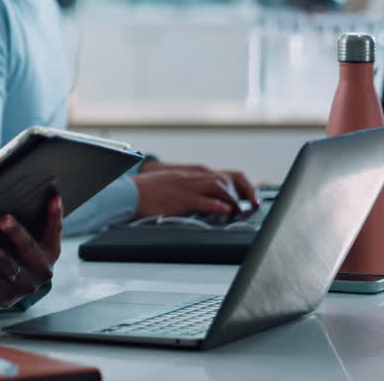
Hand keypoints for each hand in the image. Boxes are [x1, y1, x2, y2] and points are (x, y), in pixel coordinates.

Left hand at [0, 195, 62, 306]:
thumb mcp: (35, 242)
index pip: (55, 230)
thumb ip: (38, 222)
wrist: (11, 293)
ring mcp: (22, 283)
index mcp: (50, 252)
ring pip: (5, 264)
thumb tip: (39, 194)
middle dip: (15, 232)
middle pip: (28, 247)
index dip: (55, 214)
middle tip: (3, 218)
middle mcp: (40, 270)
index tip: (53, 197)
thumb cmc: (21, 255)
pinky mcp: (2, 292)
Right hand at [138, 161, 258, 207]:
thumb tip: (215, 202)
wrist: (131, 191)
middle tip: (252, 205)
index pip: (227, 175)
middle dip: (245, 191)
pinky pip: (203, 200)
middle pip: (228, 178)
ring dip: (234, 199)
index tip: (252, 197)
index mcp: (194, 174)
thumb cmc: (151, 191)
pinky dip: (217, 205)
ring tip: (239, 211)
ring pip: (220, 187)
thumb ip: (196, 190)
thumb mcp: (177, 185)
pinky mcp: (180, 199)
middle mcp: (194, 177)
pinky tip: (225, 210)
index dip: (244, 186)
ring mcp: (188, 187)